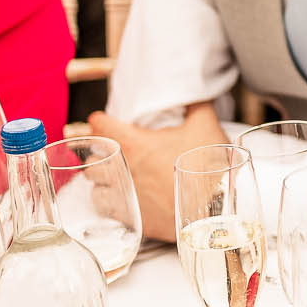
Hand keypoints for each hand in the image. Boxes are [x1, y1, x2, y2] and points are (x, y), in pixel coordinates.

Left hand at [89, 106, 224, 242]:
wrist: (214, 209)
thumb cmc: (208, 167)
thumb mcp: (206, 126)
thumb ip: (196, 104)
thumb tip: (194, 91)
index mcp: (134, 143)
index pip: (99, 125)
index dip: (102, 121)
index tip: (107, 122)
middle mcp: (121, 169)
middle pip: (92, 158)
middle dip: (101, 152)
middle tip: (116, 150)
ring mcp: (123, 194)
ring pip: (94, 185)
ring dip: (103, 179)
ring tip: (118, 175)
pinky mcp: (128, 215)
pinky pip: (104, 207)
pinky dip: (110, 201)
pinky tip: (124, 196)